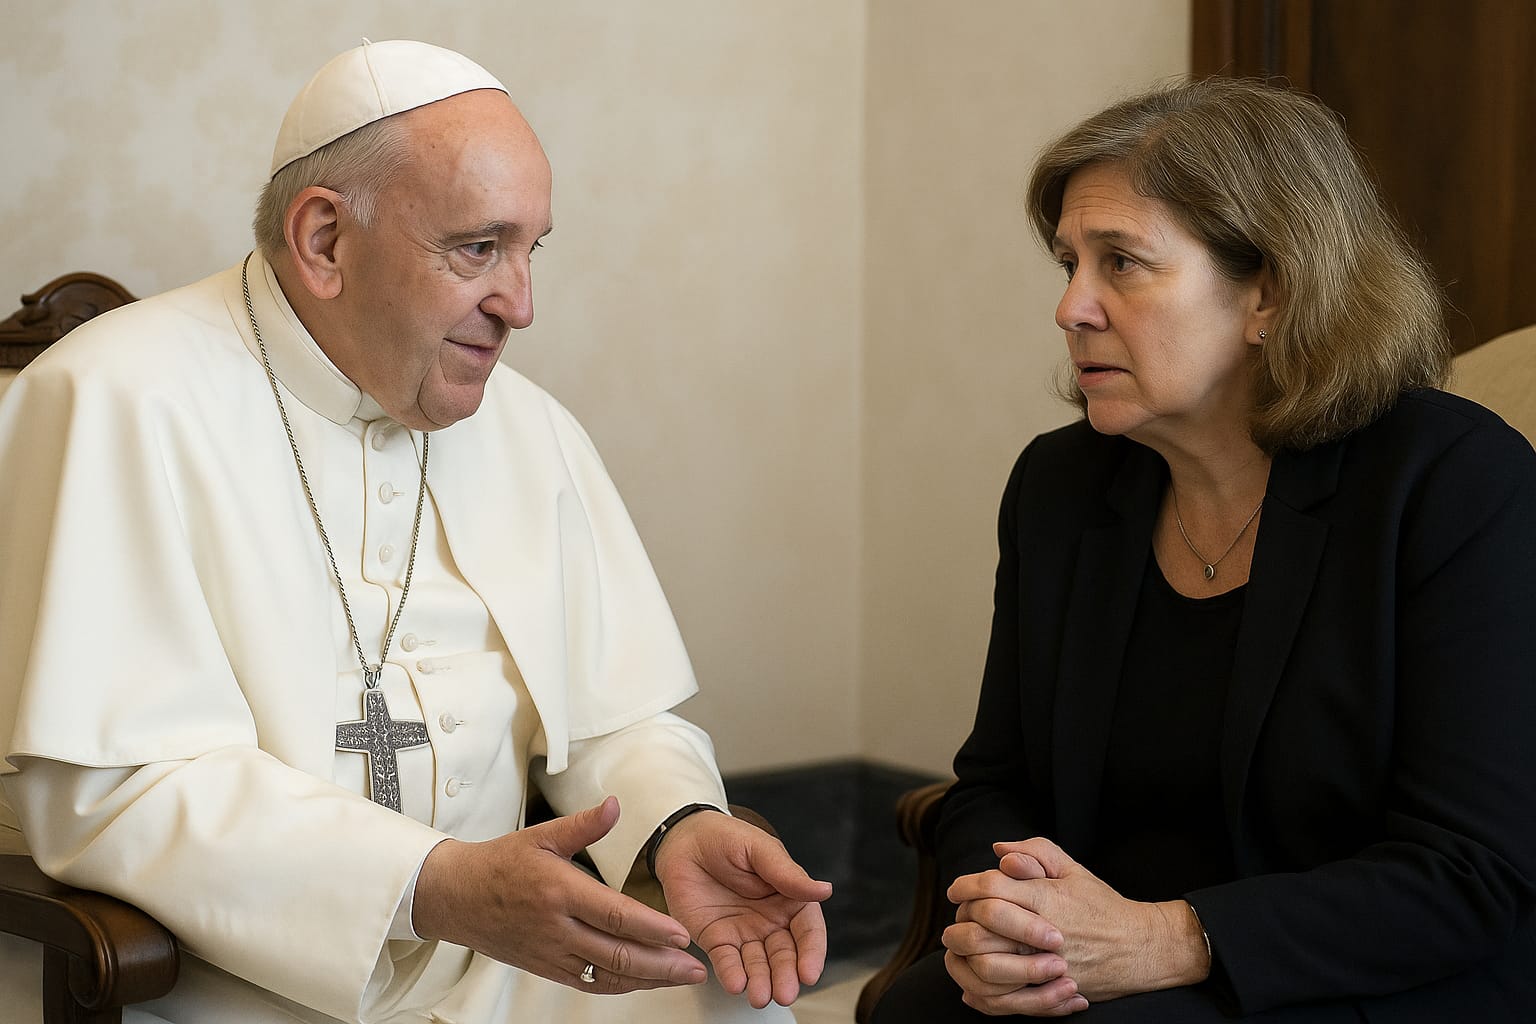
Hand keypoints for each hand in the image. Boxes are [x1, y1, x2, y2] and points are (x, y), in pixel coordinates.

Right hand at [412, 796, 707, 992]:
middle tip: (695, 966)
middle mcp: (557, 928)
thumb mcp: (541, 835)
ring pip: (607, 975)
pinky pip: (589, 983)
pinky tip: (644, 981)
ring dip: (648, 979)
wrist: (456, 897)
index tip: (682, 934)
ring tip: (681, 977)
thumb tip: (614, 805)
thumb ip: (583, 825)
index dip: (651, 929)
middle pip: (617, 954)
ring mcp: (551, 954)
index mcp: (559, 892)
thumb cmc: (499, 864)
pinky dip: (620, 985)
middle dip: (661, 964)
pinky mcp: (547, 968)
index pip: (614, 916)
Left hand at [653, 810, 832, 1007]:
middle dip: (785, 975)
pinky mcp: (716, 939)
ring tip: (760, 996)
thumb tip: (825, 890)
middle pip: (784, 953)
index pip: (807, 930)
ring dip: (761, 981)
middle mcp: (770, 920)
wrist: (684, 839)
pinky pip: (726, 960)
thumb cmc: (727, 837)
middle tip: (784, 993)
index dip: (810, 953)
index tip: (809, 973)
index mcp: (789, 897)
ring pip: (757, 963)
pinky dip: (731, 974)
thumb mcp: (760, 849)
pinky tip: (736, 984)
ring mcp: (743, 932)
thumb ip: (788, 874)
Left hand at [944, 849, 1087, 1015]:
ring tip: (961, 948)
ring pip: (985, 965)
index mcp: (1045, 898)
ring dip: (965, 956)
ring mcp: (1045, 966)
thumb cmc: (1102, 906)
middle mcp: (1041, 932)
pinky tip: (976, 978)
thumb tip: (999, 849)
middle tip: (958, 918)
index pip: (990, 888)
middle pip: (981, 926)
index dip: (965, 886)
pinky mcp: (1050, 992)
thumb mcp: (1073, 869)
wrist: (1140, 948)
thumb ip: (1036, 852)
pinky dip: (982, 990)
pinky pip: (1004, 998)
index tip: (956, 891)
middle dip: (961, 920)